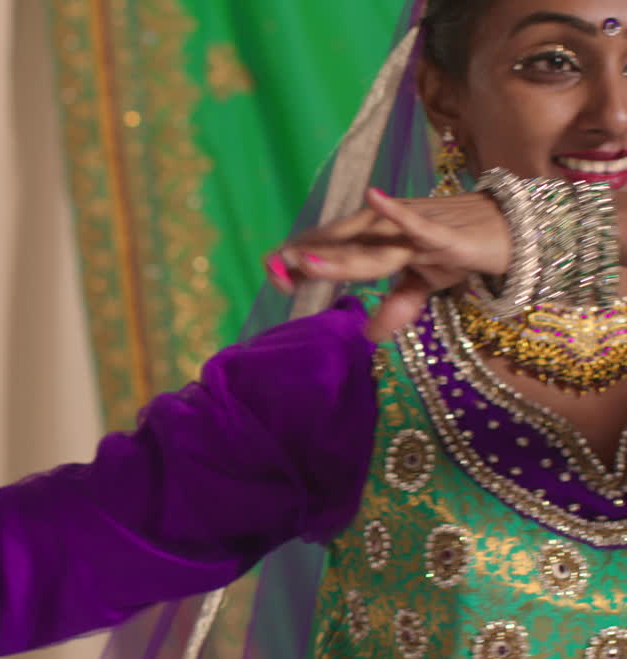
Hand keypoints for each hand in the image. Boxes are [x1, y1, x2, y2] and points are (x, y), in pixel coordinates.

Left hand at [264, 188, 509, 340]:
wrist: (513, 228)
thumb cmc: (461, 250)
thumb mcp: (426, 283)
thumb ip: (397, 305)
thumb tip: (371, 336)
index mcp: (378, 239)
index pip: (331, 248)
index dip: (301, 262)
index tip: (271, 275)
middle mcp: (388, 228)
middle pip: (341, 245)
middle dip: (306, 257)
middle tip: (272, 268)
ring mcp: (414, 228)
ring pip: (369, 242)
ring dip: (337, 250)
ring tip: (301, 257)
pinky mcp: (444, 233)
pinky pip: (418, 224)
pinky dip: (396, 211)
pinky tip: (373, 196)